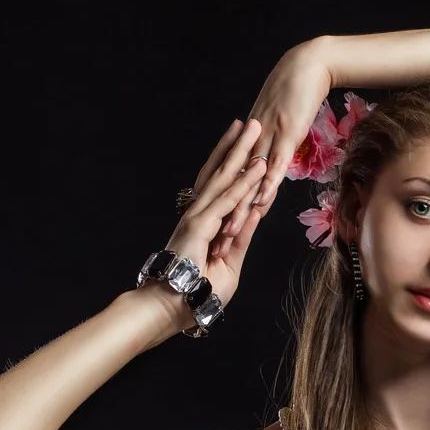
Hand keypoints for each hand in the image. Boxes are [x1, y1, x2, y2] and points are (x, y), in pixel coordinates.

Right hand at [145, 117, 267, 329]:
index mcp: (203, 224)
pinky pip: (226, 201)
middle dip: (235, 146)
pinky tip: (256, 168)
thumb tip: (252, 216)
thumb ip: (240, 239)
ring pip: (223, 179)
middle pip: (219, 172)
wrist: (172, 308)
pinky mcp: (199, 227)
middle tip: (249, 121)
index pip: (219, 187)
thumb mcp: (229, 264)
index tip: (244, 144)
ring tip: (255, 129)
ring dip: (240, 154)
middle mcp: (198, 214)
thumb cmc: (197, 293)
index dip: (231, 163)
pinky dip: (242, 184)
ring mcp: (197, 218)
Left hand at [214, 38, 332, 258]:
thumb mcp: (281, 125)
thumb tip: (268, 167)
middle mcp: (251, 142)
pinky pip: (273, 165)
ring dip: (239, 209)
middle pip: (234, 186)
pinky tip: (261, 205)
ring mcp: (266, 139)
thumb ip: (272, 146)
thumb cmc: (298, 92)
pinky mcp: (284, 134)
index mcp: (248, 141)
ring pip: (248, 180)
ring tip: (230, 234)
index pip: (232, 181)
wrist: (309, 64)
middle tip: (213, 245)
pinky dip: (267, 186)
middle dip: (223, 217)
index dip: (222, 208)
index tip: (213, 234)